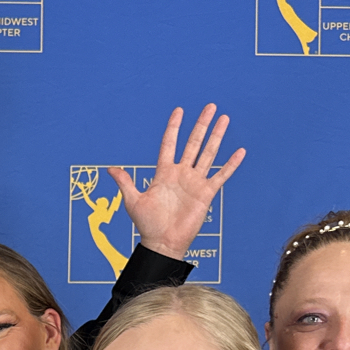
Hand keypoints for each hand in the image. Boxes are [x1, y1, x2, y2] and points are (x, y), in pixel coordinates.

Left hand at [108, 105, 244, 260]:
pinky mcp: (206, 193)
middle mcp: (181, 174)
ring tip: (224, 119)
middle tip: (210, 106)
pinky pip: (221, 176)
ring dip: (217, 136)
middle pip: (194, 143)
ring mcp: (195, 182)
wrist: (162, 242)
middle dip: (201, 124)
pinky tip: (239, 151)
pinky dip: (231, 164)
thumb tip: (110, 169)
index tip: (179, 111)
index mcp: (163, 173)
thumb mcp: (132, 202)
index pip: (169, 143)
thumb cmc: (147, 224)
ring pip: (209, 154)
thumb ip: (125, 183)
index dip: (174, 127)